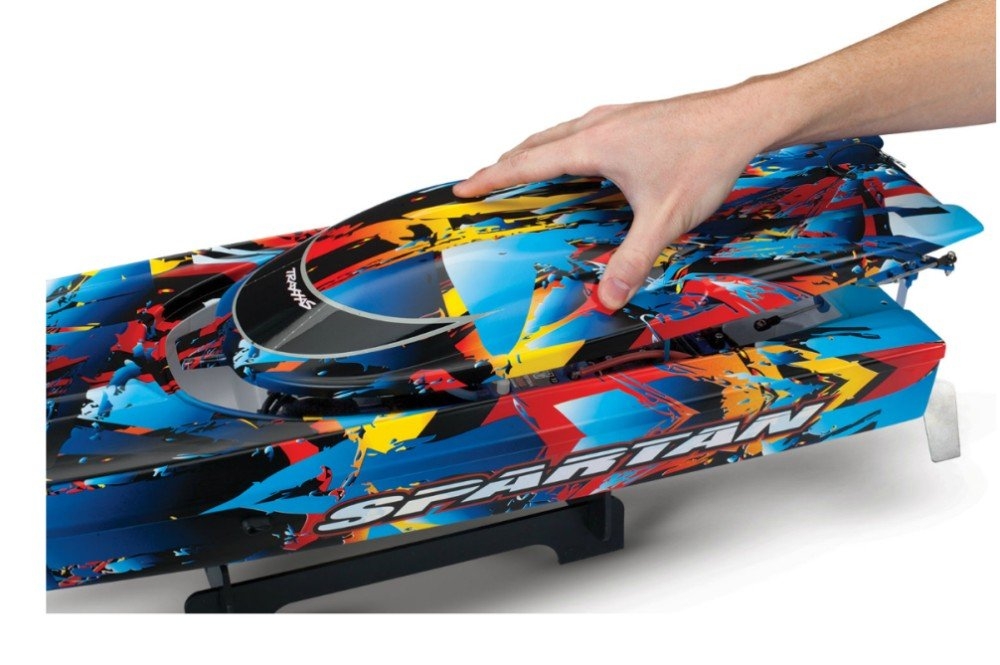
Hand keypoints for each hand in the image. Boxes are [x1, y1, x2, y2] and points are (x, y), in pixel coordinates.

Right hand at [453, 83, 780, 309]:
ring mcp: (615, 117)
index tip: (463, 188)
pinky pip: (580, 130)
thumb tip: (608, 296)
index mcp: (594, 145)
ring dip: (532, 152)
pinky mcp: (632, 117)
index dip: (491, 177)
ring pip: (557, 134)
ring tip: (518, 169)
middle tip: (481, 183)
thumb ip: (632, 259)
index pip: (526, 162)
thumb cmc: (705, 156)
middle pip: (535, 144)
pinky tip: (575, 158)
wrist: (743, 119)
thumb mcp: (664, 218)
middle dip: (504, 165)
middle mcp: (598, 125)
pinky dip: (560, 145)